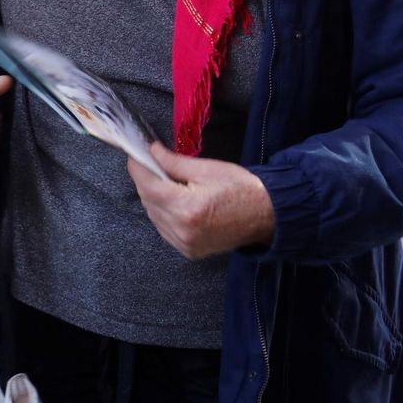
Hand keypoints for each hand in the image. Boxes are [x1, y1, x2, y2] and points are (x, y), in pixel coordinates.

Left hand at [129, 142, 276, 259]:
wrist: (266, 216)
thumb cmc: (240, 188)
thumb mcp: (206, 169)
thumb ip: (173, 162)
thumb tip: (151, 151)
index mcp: (186, 208)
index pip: (147, 185)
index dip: (138, 167)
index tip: (136, 155)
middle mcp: (182, 230)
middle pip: (148, 200)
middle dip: (147, 181)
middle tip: (153, 164)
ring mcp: (185, 244)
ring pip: (153, 215)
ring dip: (154, 198)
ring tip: (168, 184)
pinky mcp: (189, 251)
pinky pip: (164, 229)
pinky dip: (163, 214)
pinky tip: (175, 203)